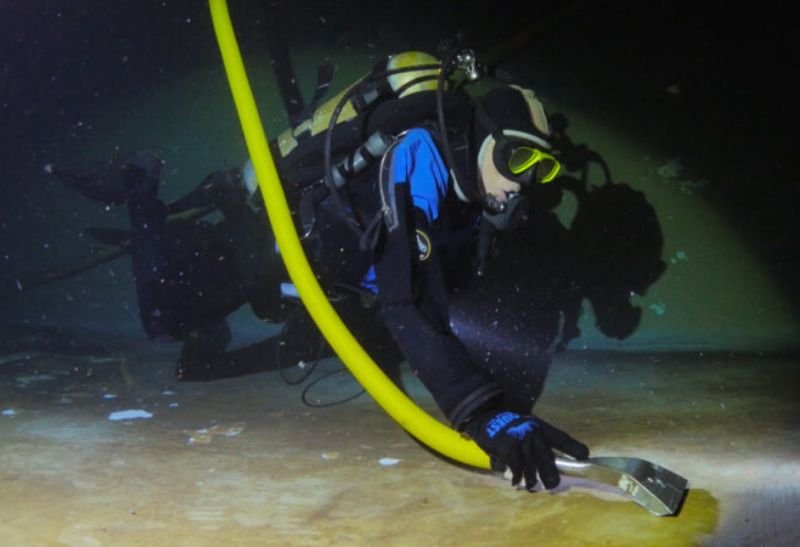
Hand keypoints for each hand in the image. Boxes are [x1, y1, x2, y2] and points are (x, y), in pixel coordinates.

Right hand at [466, 411, 588, 489]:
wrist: (485, 419)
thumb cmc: (509, 427)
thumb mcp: (526, 427)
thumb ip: (538, 442)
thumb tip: (550, 463)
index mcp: (540, 426)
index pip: (561, 437)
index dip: (573, 447)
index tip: (585, 455)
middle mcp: (534, 433)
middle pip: (547, 459)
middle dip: (551, 474)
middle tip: (553, 485)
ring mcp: (522, 441)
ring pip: (532, 467)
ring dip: (532, 480)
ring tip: (531, 487)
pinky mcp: (509, 449)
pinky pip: (517, 469)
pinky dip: (516, 477)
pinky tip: (516, 483)